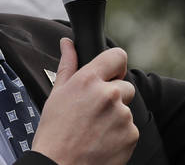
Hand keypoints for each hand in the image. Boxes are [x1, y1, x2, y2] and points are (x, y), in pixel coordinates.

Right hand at [31, 38, 138, 164]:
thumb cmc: (54, 133)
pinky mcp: (131, 136)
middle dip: (114, 96)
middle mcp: (109, 94)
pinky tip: (102, 142)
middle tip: (93, 112)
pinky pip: (130, 129)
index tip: (110, 75)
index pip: (118, 56)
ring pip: (126, 110)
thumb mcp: (57, 94)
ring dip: (115, 117)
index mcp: (89, 80)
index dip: (115, 65)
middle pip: (125, 86)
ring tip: (94, 130)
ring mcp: (122, 116)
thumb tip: (67, 43)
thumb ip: (68, 65)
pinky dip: (120, 135)